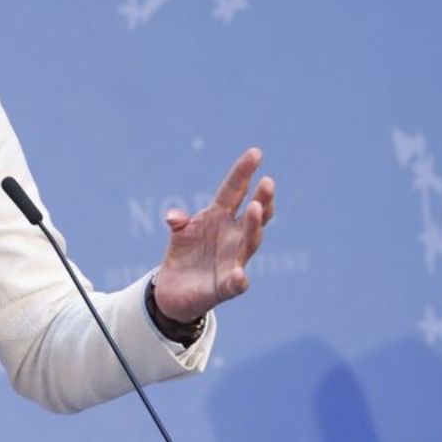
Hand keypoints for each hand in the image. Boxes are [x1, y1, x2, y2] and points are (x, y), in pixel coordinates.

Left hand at [151, 147, 275, 323]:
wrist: (174, 289)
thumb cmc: (185, 253)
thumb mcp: (180, 232)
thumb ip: (179, 222)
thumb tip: (174, 217)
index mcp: (220, 217)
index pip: (235, 190)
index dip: (244, 172)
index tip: (256, 152)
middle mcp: (233, 236)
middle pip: (252, 215)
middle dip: (261, 198)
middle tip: (267, 182)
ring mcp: (233, 260)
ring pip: (249, 241)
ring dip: (253, 226)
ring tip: (255, 208)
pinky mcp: (226, 286)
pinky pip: (235, 283)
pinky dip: (238, 280)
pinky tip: (239, 275)